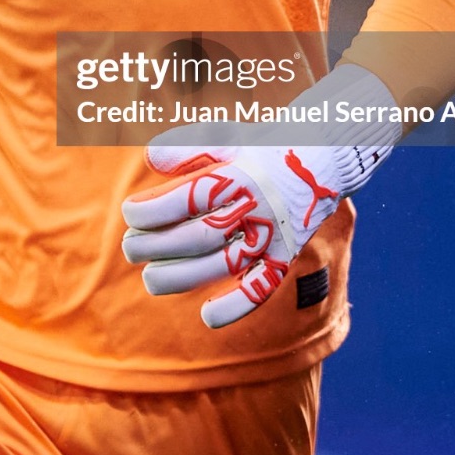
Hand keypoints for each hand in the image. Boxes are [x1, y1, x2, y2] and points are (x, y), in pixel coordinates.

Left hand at [121, 63, 399, 327]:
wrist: (325, 157)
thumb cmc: (266, 146)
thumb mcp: (229, 137)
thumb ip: (189, 146)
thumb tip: (150, 157)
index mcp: (239, 175)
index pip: (188, 198)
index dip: (153, 209)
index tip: (130, 212)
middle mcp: (256, 207)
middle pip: (198, 236)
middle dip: (156, 246)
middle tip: (129, 247)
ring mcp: (272, 235)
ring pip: (222, 265)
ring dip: (181, 277)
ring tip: (150, 280)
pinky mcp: (285, 255)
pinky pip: (262, 286)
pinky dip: (237, 306)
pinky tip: (207, 317)